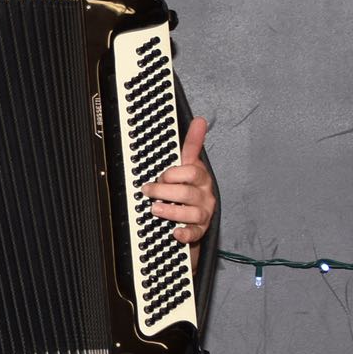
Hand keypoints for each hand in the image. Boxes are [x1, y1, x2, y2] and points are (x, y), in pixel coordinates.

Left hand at [142, 117, 216, 247]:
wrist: (197, 215)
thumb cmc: (190, 187)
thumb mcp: (190, 165)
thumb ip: (192, 144)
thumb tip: (200, 120)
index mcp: (200, 177)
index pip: (192, 171)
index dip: (173, 173)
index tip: (162, 175)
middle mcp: (204, 195)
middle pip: (186, 192)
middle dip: (164, 191)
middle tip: (148, 191)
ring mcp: (203, 213)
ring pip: (190, 213)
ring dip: (171, 211)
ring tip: (155, 209)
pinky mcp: (200, 229)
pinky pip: (194, 233)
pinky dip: (185, 233)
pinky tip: (175, 232)